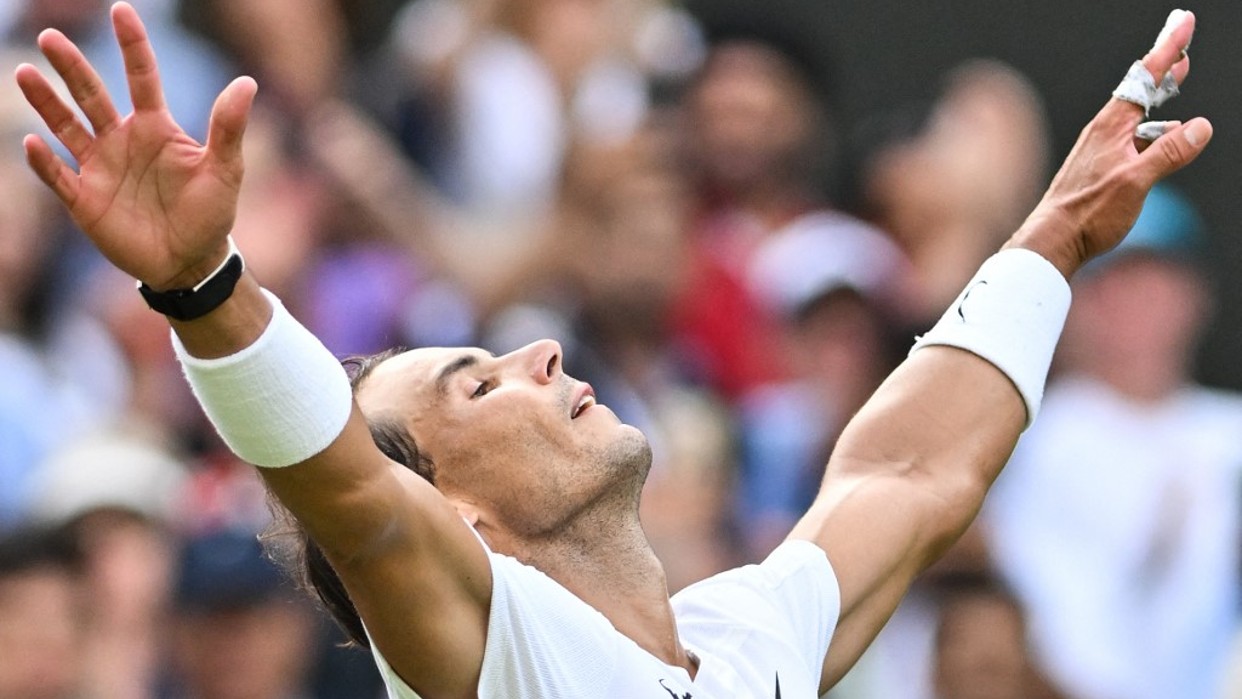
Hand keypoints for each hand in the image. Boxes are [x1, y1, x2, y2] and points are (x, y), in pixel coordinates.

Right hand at [15, 2, 257, 290]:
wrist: (191, 262)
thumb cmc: (210, 213)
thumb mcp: (225, 170)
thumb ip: (228, 128)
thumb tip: (246, 83)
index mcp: (155, 128)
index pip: (141, 78)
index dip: (133, 46)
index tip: (121, 11)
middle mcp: (122, 141)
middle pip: (92, 95)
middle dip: (72, 67)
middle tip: (52, 37)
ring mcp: (100, 168)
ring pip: (66, 126)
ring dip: (46, 102)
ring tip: (26, 73)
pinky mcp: (85, 199)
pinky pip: (58, 175)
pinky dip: (44, 161)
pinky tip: (32, 141)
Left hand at [1007, 9, 1211, 277]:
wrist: (1051, 241)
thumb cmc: (1087, 213)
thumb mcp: (1136, 181)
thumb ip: (1168, 153)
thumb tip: (1199, 127)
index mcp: (1110, 126)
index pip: (1145, 78)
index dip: (1168, 49)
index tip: (1184, 23)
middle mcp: (1102, 133)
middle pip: (1140, 91)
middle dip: (1164, 68)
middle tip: (1182, 46)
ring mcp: (1099, 150)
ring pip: (1137, 116)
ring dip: (1160, 97)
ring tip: (1176, 79)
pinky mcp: (1098, 168)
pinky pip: (1131, 138)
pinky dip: (1150, 128)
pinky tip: (1160, 136)